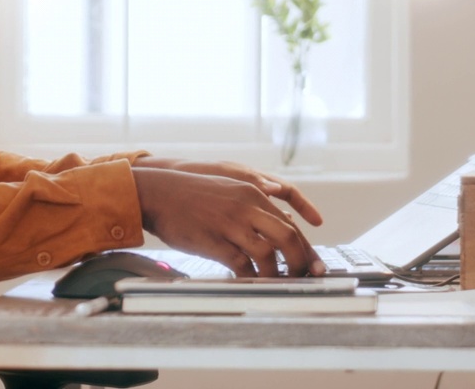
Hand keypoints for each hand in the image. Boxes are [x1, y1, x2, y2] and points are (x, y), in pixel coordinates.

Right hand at [130, 166, 325, 277]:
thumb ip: (256, 206)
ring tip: (276, 283)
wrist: (158, 192)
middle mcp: (246, 206)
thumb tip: (283, 224)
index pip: (291, 225)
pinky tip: (252, 282)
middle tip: (303, 278)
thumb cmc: (193, 195)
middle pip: (288, 238)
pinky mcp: (214, 241)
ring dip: (276, 273)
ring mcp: (230, 224)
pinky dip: (251, 277)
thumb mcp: (230, 191)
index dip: (307, 248)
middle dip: (301, 263)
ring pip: (268, 254)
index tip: (316, 266)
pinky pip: (242, 265)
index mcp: (253, 193)